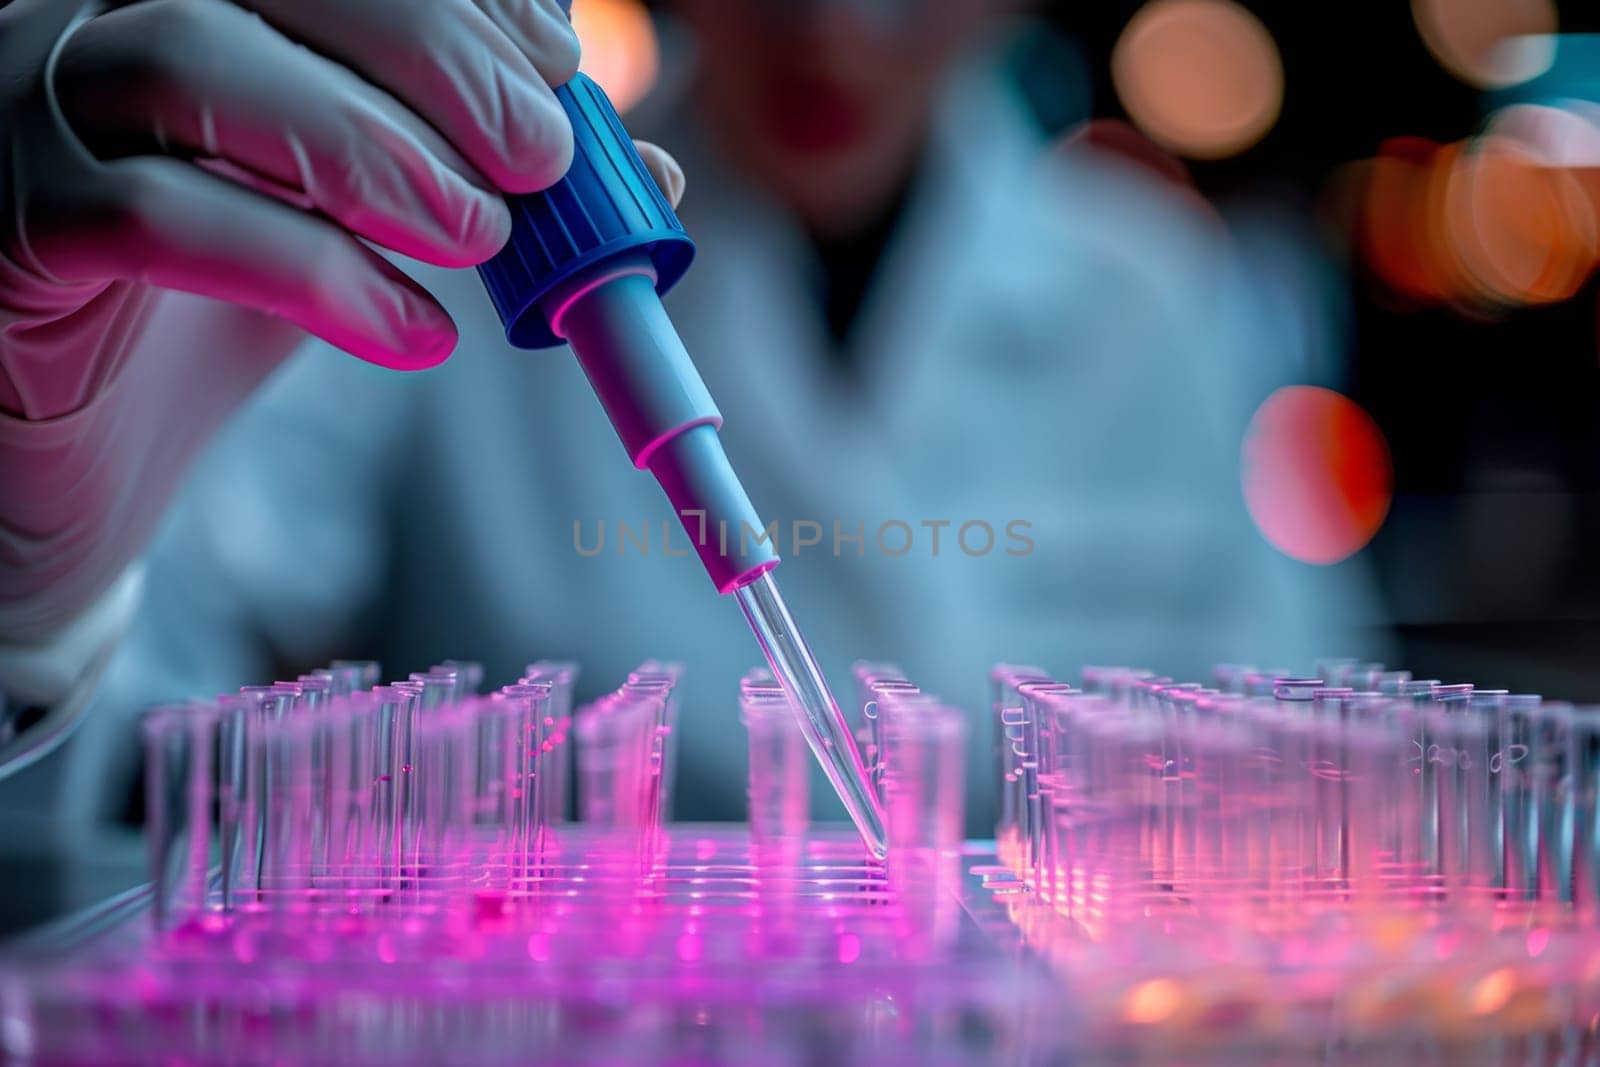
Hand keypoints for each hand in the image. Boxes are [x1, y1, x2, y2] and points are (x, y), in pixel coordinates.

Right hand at [0, 0, 678, 642]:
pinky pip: (154, 217)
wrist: (85, 465)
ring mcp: (31, 111)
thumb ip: (485, 182)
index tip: (557, 67)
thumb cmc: (219, 319)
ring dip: (373, 148)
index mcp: (201, 3)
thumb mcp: (370, 230)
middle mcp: (100, 22)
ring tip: (478, 239)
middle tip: (536, 156)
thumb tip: (650, 168)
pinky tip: (408, 331)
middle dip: (432, 51)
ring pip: (198, 58)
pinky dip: (309, 268)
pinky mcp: (9, 227)